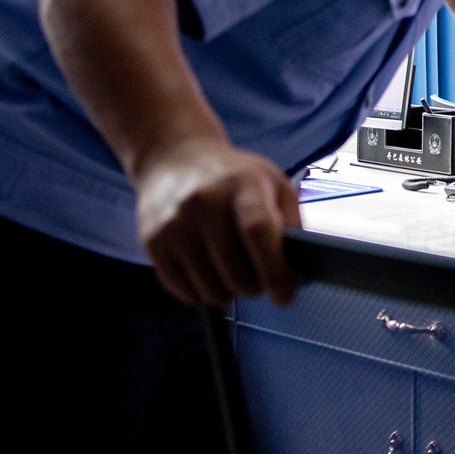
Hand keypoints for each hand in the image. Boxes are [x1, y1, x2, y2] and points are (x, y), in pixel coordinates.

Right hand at [135, 138, 300, 305]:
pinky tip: (209, 275)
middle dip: (255, 287)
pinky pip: (182, 290)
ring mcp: (174, 222)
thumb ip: (290, 219)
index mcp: (242, 184)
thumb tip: (301, 266)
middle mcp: (203, 201)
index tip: (285, 295)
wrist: (175, 158)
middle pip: (235, 270)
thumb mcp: (272, 182)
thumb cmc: (232, 175)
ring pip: (209, 288)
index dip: (275, 271)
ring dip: (228, 294)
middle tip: (260, 282)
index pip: (258, 233)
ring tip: (234, 276)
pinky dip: (201, 294)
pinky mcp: (152, 241)